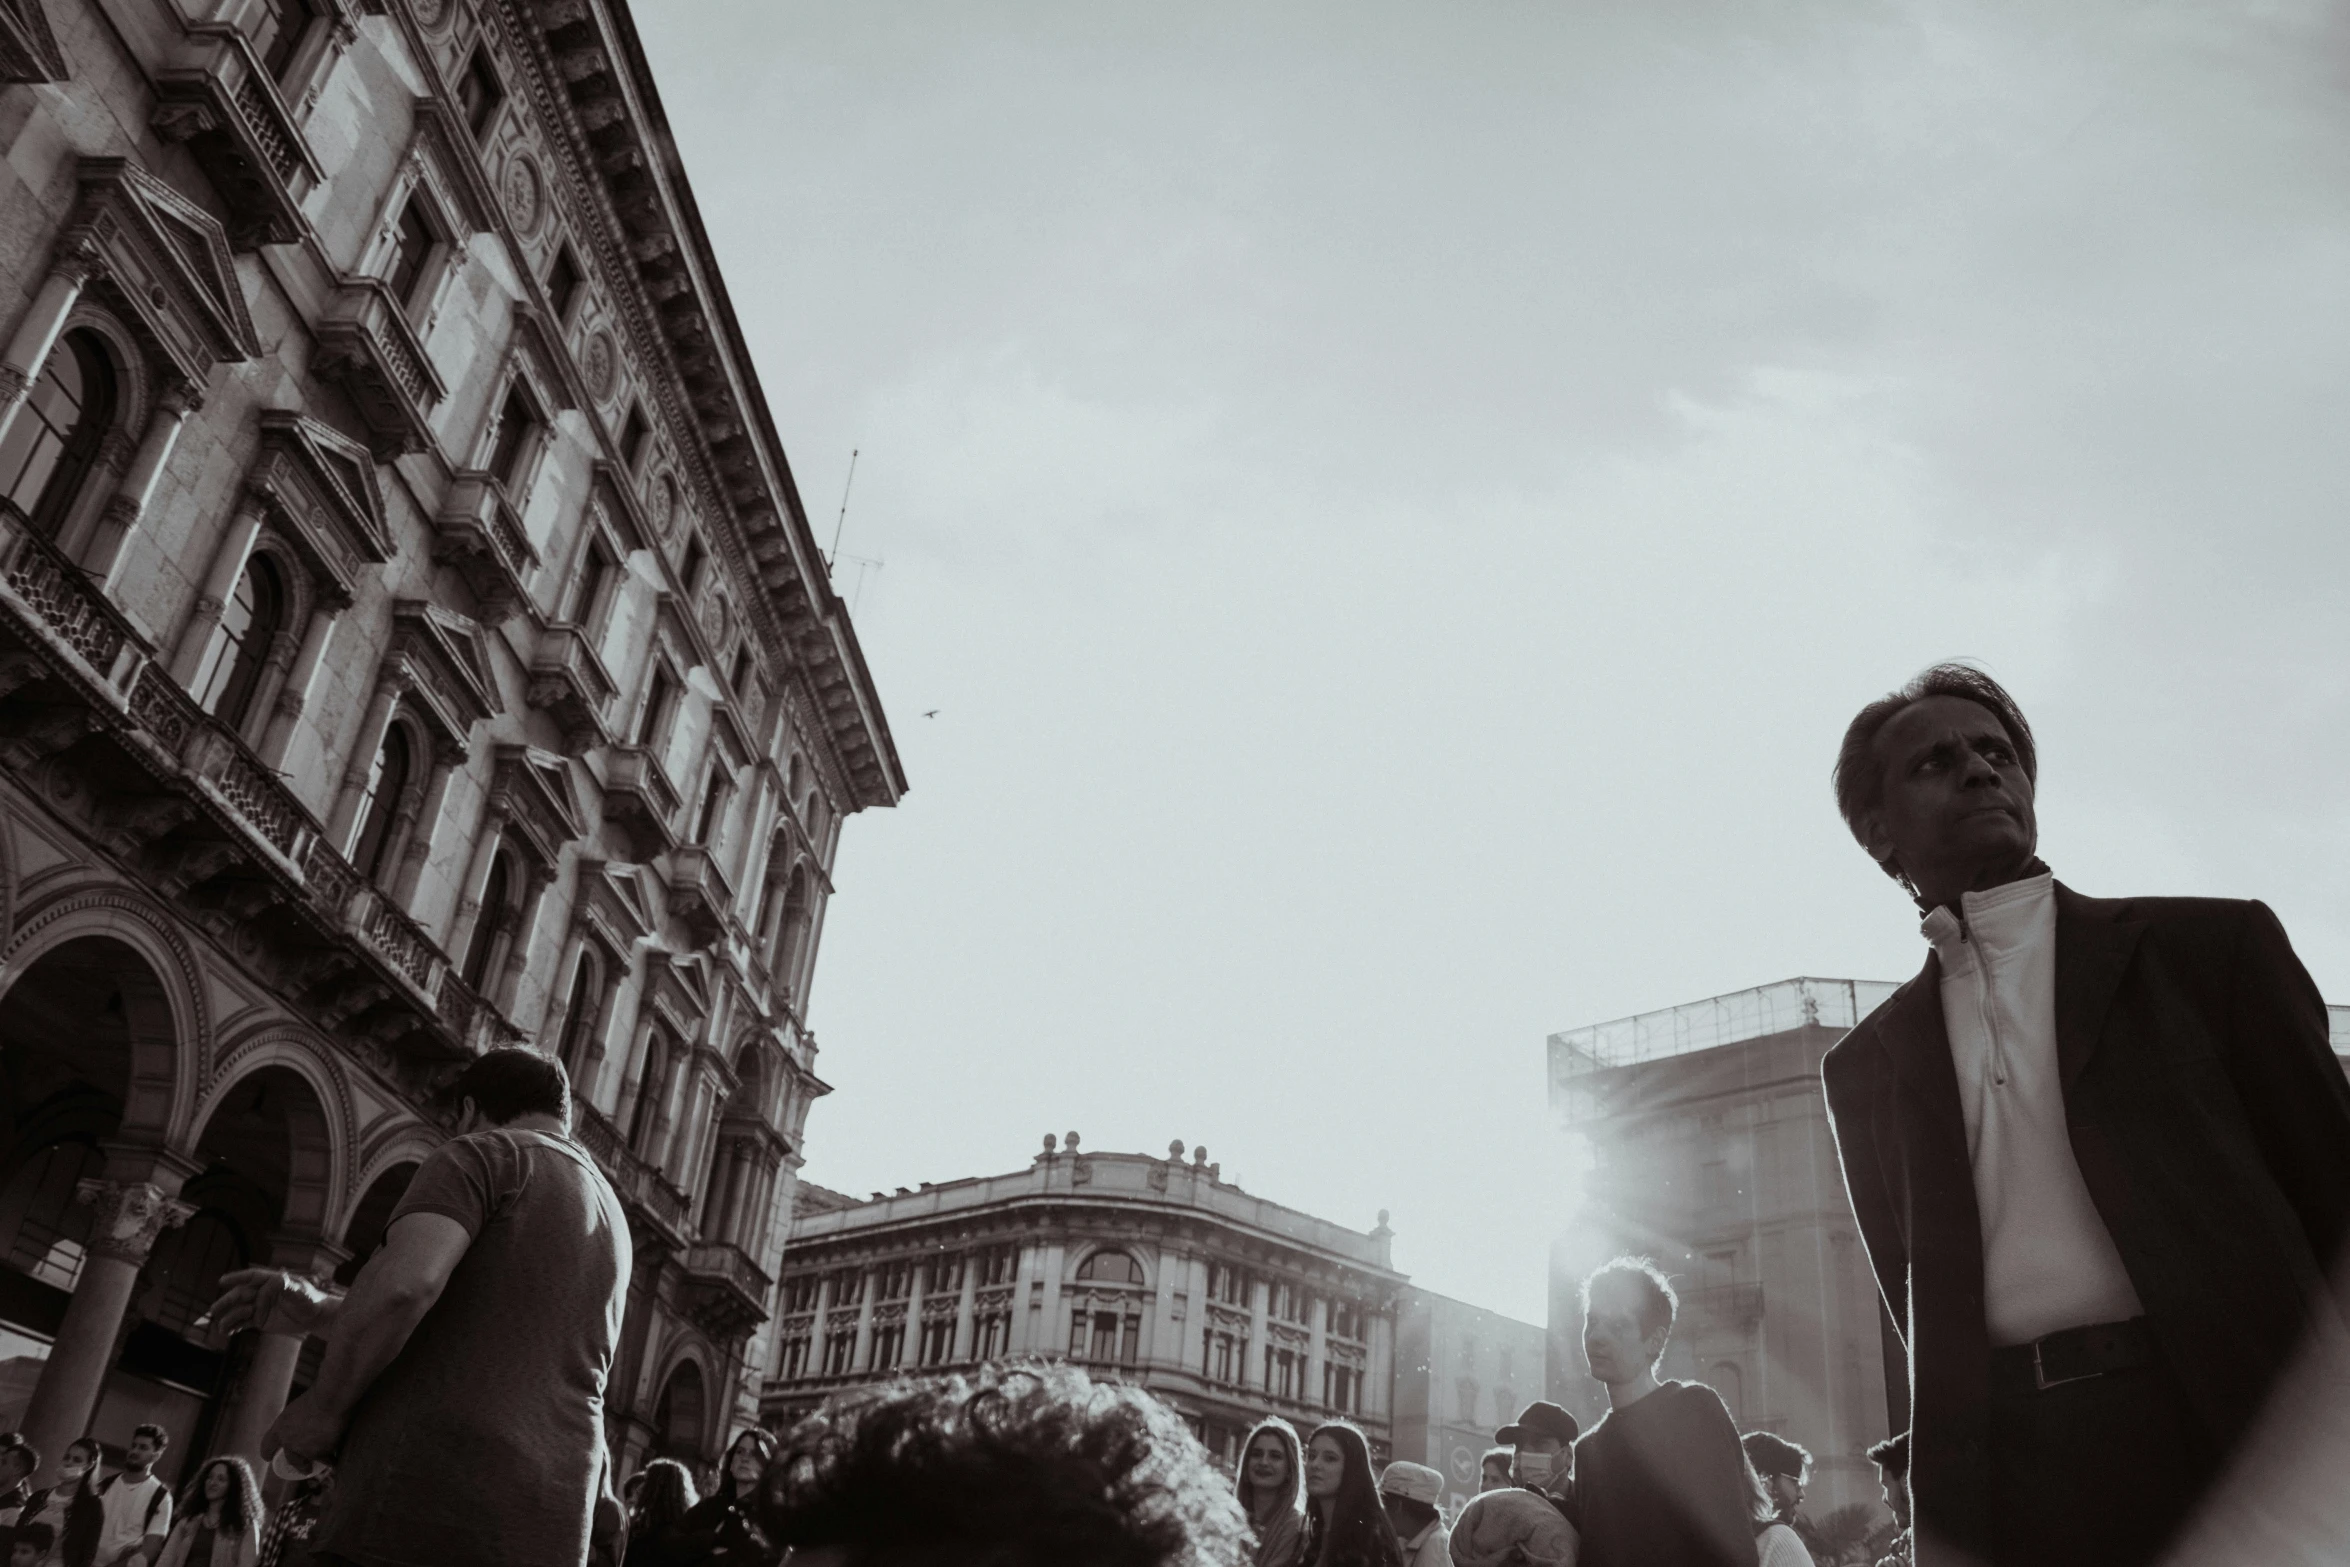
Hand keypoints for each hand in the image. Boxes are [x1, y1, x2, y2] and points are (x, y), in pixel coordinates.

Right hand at [206, 1268, 336, 1339]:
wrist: (315, 1317)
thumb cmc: (311, 1300)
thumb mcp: (302, 1292)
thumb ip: (289, 1286)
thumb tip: (277, 1278)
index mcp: (272, 1281)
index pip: (252, 1277)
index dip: (236, 1278)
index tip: (221, 1281)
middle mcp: (263, 1293)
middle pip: (241, 1295)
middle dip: (227, 1301)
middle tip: (214, 1309)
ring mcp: (260, 1307)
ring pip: (239, 1310)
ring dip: (229, 1317)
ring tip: (222, 1327)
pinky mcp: (259, 1320)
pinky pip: (243, 1323)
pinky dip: (233, 1327)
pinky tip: (225, 1332)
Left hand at [262, 1390, 345, 1470]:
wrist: (330, 1399)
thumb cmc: (317, 1395)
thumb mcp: (298, 1407)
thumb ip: (296, 1418)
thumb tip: (301, 1421)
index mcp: (279, 1428)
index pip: (267, 1446)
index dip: (268, 1453)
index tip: (269, 1458)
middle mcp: (289, 1442)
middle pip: (290, 1460)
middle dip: (297, 1466)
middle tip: (304, 1468)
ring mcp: (304, 1450)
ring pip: (307, 1463)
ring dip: (314, 1465)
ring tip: (322, 1465)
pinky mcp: (319, 1453)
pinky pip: (326, 1460)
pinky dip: (331, 1460)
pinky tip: (335, 1461)